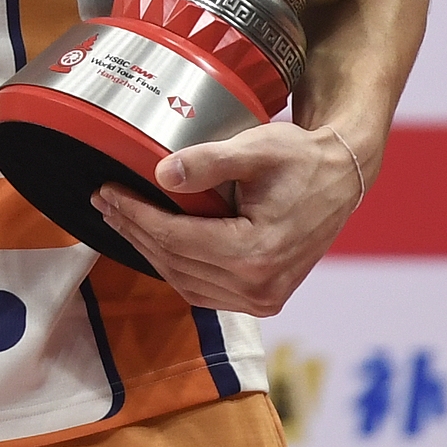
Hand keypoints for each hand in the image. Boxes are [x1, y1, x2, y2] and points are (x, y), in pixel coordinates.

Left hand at [90, 119, 367, 316]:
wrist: (342, 178)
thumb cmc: (303, 159)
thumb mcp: (258, 148)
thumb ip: (209, 160)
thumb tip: (162, 175)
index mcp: (257, 253)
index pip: (176, 239)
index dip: (135, 215)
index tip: (107, 191)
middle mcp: (259, 286)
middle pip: (175, 262)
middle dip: (134, 230)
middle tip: (104, 202)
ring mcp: (262, 298)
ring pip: (184, 280)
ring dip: (149, 250)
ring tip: (121, 218)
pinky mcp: (262, 298)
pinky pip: (203, 289)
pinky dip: (175, 266)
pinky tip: (154, 241)